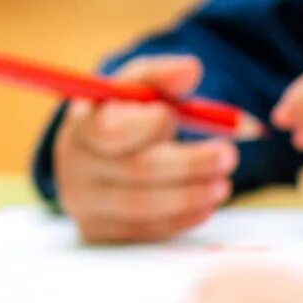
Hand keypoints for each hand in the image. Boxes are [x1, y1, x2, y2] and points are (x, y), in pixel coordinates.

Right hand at [51, 56, 236, 243]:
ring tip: (223, 185)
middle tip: (229, 156)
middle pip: (135, 170)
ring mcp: (84, 205)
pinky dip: (181, 220)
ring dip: (190, 195)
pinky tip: (205, 206)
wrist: (92, 160)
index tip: (177, 116)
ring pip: (143, 206)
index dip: (149, 125)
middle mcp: (74, 168)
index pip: (109, 129)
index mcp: (80, 126)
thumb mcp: (134, 90)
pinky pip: (144, 232)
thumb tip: (191, 69)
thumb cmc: (120, 118)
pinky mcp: (98, 234)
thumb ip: (161, 76)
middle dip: (189, 163)